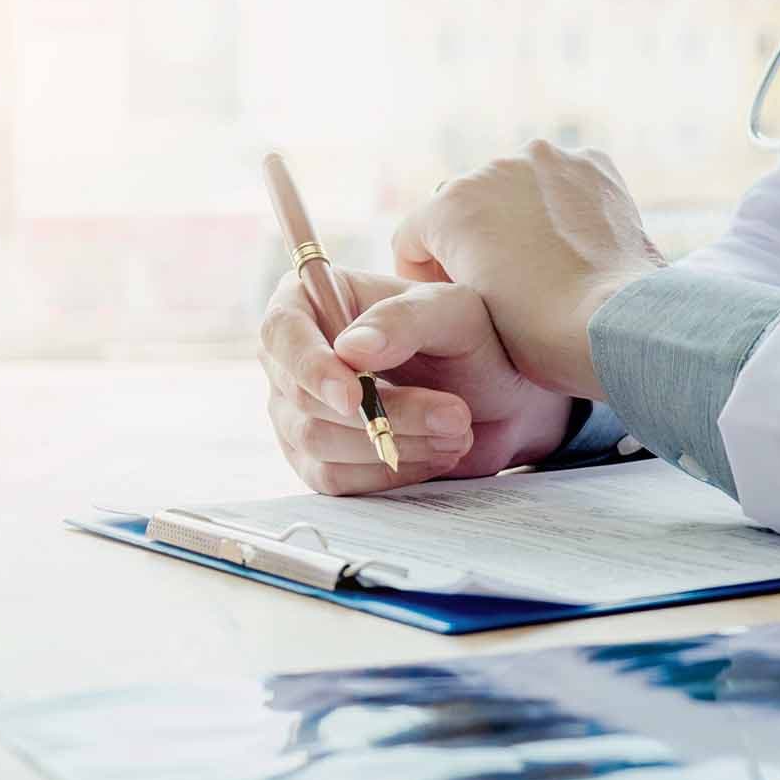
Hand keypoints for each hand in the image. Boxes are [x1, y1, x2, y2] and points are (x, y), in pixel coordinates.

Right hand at [260, 268, 573, 494]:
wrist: (498, 398)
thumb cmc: (473, 340)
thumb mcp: (453, 313)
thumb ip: (404, 321)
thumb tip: (350, 349)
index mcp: (312, 300)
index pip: (281, 332)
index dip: (310, 367)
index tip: (354, 397)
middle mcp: (294, 357)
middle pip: (300, 398)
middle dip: (380, 415)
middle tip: (454, 414)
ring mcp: (297, 411)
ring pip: (317, 443)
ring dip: (392, 444)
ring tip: (456, 431)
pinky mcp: (316, 458)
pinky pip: (332, 479)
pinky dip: (386, 473)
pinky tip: (431, 454)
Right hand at [391, 141, 664, 399]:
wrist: (617, 325)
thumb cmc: (537, 334)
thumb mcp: (464, 312)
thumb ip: (447, 274)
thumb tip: (464, 254)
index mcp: (447, 205)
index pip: (412, 237)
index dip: (426, 276)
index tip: (452, 300)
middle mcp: (489, 167)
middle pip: (462, 206)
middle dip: (472, 239)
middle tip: (500, 284)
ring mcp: (544, 160)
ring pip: (512, 187)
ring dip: (516, 216)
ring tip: (543, 263)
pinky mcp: (590, 163)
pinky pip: (558, 180)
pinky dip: (560, 205)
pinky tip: (574, 242)